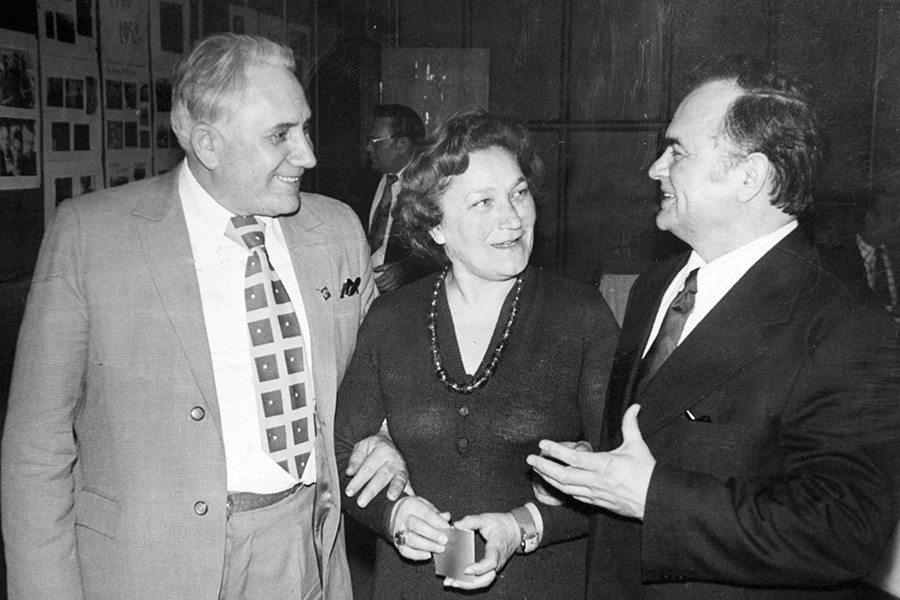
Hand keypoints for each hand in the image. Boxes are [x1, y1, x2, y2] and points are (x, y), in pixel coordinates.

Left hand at [345, 431, 410, 506]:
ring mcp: (402, 468)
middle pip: (382, 475)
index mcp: (381, 449)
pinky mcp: (407, 477)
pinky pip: (409, 486)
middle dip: (371, 490)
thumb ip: (355, 459)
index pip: (367, 467)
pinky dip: (409, 494)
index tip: (348, 492)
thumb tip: (349, 472)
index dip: (358, 480)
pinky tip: (408, 500)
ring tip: (391, 498)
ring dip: (395, 489)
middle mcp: (394, 458)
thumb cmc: (373, 447)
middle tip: (361, 503)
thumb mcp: (362, 446)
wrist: (391, 442)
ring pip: (398, 480)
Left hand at [374, 262, 405, 292]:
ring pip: (385, 289)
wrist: (406, 268)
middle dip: (376, 286)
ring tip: (376, 288)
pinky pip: (389, 291)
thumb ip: (379, 268)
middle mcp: (392, 280)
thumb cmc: (396, 266)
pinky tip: (382, 289)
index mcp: (389, 274)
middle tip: (372, 285)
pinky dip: (385, 290)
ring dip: (380, 289)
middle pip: (381, 286)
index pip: (379, 280)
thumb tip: (372, 269)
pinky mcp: (397, 287)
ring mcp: (395, 284)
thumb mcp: (387, 265)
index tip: (371, 281)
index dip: (374, 282)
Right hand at [390, 496, 450, 560]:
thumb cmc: (415, 510)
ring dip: (427, 546)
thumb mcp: (426, 505)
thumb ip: (437, 513)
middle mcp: (403, 517)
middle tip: (444, 540)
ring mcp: (398, 531)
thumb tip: (447, 517)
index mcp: (411, 505)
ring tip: (440, 549)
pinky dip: (417, 555)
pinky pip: (405, 551)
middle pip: (416, 526)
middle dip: (432, 534)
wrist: (396, 514)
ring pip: (411, 540)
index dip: (437, 521)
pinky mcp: (396, 543)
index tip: (447, 528)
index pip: (425, 513)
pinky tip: (428, 555)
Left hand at [444, 512, 519, 589]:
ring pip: (484, 581)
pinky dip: (471, 582)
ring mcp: (496, 566)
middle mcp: (498, 561)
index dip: (479, 568)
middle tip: (454, 580)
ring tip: (452, 582)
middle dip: (470, 582)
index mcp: (497, 548)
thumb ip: (471, 521)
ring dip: (469, 584)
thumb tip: (456, 525)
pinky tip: (458, 580)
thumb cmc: (502, 524)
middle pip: (486, 579)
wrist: (515, 530)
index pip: (490, 562)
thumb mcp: (486, 518)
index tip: (466, 570)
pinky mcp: (492, 568)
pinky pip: (483, 579)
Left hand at [526, 404, 654, 518]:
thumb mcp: (637, 446)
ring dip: (548, 478)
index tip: (542, 444)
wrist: (655, 500)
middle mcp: (596, 481)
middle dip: (544, 466)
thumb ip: (631, 425)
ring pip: (565, 488)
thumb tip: (634, 406)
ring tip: (536, 469)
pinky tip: (554, 483)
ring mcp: (595, 493)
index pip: (573, 458)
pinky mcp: (597, 502)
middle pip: (562, 476)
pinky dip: (561, 489)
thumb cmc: (646, 473)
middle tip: (530, 459)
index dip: (555, 450)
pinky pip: (574, 496)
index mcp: (604, 465)